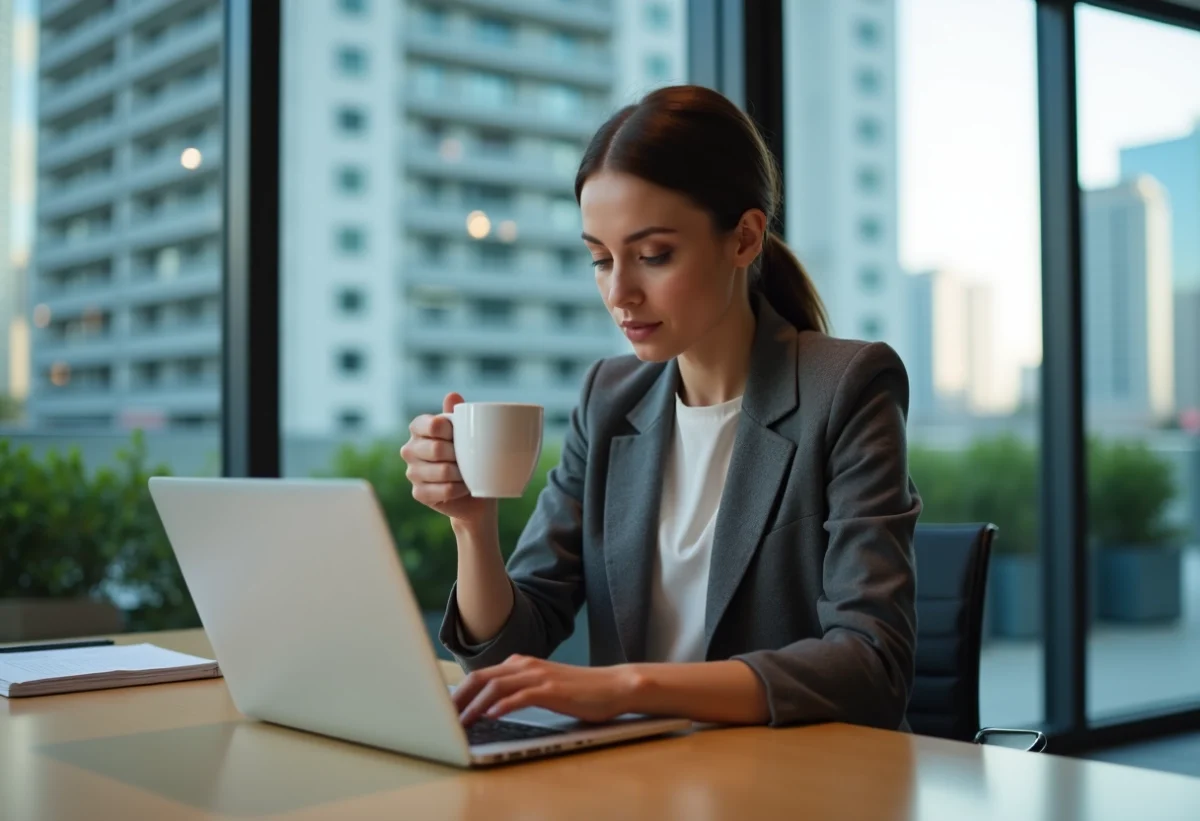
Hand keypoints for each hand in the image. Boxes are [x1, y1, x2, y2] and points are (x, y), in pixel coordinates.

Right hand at [400, 392, 495, 526]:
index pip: (431, 425)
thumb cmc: (469, 454)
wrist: (475, 488)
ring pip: (441, 471)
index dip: (450, 431)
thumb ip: (457, 414)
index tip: (459, 436)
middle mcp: (410, 449)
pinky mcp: (418, 493)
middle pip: (436, 449)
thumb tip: (452, 395)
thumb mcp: (466, 431)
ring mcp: (412, 472)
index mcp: (419, 428)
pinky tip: (464, 487)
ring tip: (468, 473)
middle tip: (468, 458)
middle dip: (458, 455)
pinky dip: (459, 489)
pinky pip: (444, 490)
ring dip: (461, 474)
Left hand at [453, 655, 642, 725]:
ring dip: (475, 705)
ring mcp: (539, 676)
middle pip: (482, 677)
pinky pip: (521, 696)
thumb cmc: (579, 690)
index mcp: (521, 664)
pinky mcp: (552, 690)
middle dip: (459, 698)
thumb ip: (519, 689)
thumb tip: (490, 705)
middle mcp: (526, 666)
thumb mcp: (543, 685)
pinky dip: (503, 705)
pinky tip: (492, 715)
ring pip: (497, 686)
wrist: (612, 686)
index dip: (459, 692)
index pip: (481, 675)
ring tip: (462, 722)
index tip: (445, 709)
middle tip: (444, 717)